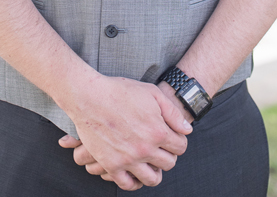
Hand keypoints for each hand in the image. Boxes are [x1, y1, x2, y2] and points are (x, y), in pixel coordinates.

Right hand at [54, 76, 189, 188]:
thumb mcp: (154, 94)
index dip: (178, 142)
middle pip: (169, 163)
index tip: (172, 138)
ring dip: (154, 172)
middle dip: (168, 156)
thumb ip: (173, 113)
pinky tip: (135, 173)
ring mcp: (128, 159)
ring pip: (152, 179)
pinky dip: (134, 182)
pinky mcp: (110, 165)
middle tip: (161, 149)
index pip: (181, 147)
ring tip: (150, 163)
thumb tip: (187, 130)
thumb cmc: (121, 92)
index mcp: (159, 132)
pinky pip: (127, 184)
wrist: (89, 97)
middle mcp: (146, 149)